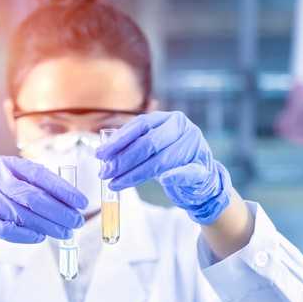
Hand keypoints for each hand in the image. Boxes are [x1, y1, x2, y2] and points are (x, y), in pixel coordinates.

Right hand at [0, 156, 86, 259]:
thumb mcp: (12, 181)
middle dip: (60, 211)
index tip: (81, 202)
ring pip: (23, 215)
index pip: (40, 175)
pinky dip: (28, 235)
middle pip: (33, 197)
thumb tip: (70, 200)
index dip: (63, 190)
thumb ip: (35, 185)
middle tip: (76, 221)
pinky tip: (41, 237)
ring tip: (65, 232)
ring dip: (48, 226)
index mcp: (7, 164)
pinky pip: (9, 230)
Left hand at [96, 111, 231, 224]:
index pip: (139, 125)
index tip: (100, 154)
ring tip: (115, 183)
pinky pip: (187, 172)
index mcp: (168, 118)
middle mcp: (182, 128)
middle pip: (148, 143)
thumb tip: (102, 152)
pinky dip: (174, 176)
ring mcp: (195, 146)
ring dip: (135, 174)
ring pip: (162, 160)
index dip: (118, 140)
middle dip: (123, 160)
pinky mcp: (203, 167)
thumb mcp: (151, 145)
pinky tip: (162, 181)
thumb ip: (132, 144)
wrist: (201, 176)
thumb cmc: (169, 157)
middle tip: (105, 172)